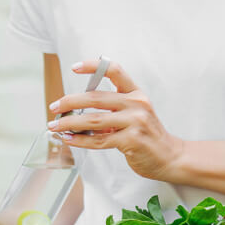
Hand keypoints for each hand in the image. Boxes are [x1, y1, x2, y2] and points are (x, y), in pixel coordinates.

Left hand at [47, 58, 184, 182]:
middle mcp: (136, 104)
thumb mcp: (135, 115)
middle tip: (54, 106)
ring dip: (70, 123)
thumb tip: (78, 112)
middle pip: (96, 97)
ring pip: (94, 120)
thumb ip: (112, 110)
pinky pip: (99, 140)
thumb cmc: (148, 136)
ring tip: (55, 126)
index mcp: (136, 93)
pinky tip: (69, 139)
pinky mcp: (131, 140)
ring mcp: (135, 122)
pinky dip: (81, 140)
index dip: (92, 66)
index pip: (114, 70)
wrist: (170, 157)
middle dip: (70, 102)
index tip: (73, 68)